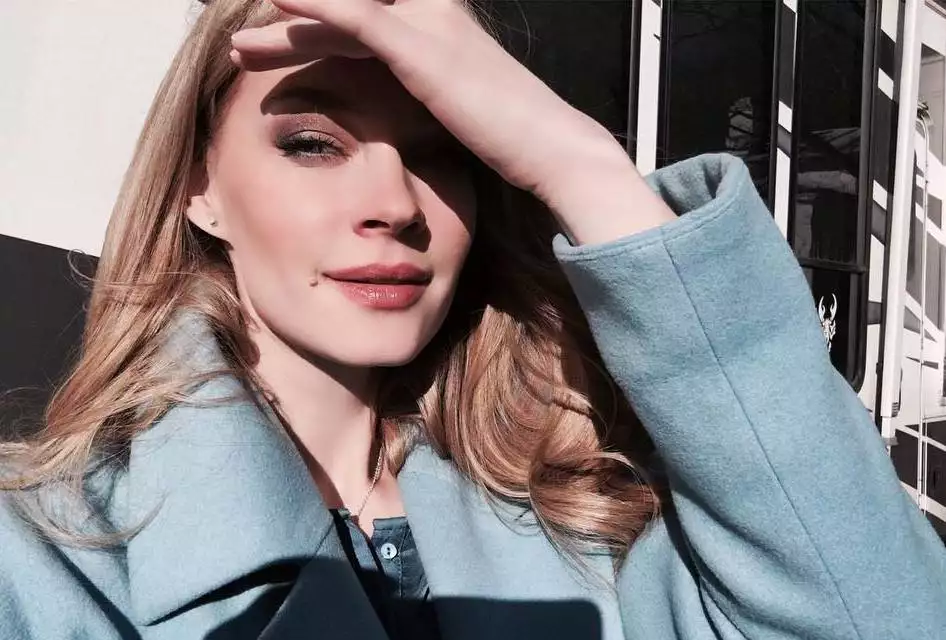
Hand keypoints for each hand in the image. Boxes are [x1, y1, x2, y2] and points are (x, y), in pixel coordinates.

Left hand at [229, 0, 630, 206]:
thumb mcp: (459, 107)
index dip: (319, 27)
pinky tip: (275, 2)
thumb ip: (425, 96)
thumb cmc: (511, 138)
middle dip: (293, 24)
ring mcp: (428, 25)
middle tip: (248, 47)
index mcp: (435, 25)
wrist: (552, 148)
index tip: (277, 48)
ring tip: (241, 52)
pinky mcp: (423, 49)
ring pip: (341, 10)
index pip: (364, 14)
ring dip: (285, 25)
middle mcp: (430, 13)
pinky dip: (314, 7)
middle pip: (345, 10)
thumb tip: (399, 121)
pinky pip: (357, 17)